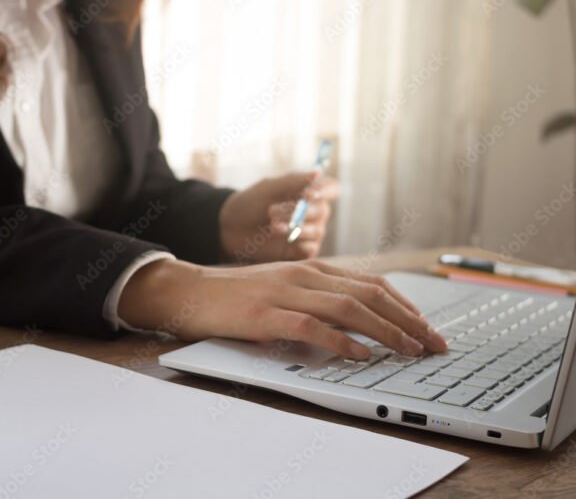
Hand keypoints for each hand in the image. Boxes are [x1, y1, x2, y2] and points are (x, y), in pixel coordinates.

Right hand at [119, 259, 446, 358]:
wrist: (189, 290)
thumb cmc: (236, 295)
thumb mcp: (283, 290)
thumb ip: (315, 299)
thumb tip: (353, 324)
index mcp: (311, 269)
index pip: (371, 283)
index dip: (404, 305)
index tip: (427, 326)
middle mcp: (304, 275)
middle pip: (369, 293)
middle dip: (409, 319)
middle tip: (434, 343)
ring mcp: (285, 292)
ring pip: (349, 307)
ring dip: (386, 330)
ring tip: (410, 349)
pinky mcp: (265, 312)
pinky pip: (312, 325)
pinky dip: (342, 341)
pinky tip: (361, 355)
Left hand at [218, 171, 339, 262]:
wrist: (229, 227)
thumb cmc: (250, 203)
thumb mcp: (269, 188)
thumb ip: (294, 181)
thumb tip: (318, 172)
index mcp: (308, 193)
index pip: (331, 188)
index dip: (324, 191)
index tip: (307, 194)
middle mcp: (313, 213)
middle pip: (322, 211)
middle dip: (297, 211)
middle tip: (271, 210)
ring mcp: (307, 233)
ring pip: (315, 231)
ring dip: (293, 227)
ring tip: (271, 226)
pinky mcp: (299, 252)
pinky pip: (310, 250)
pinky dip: (300, 245)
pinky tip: (286, 241)